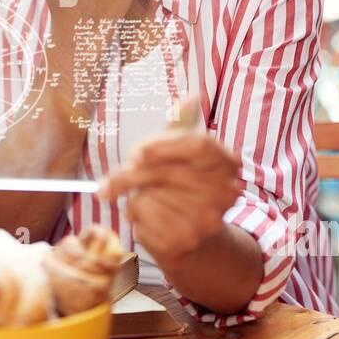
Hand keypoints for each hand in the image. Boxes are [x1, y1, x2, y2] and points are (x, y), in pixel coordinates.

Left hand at [100, 129, 242, 266]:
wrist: (196, 242)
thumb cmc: (184, 188)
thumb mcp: (185, 156)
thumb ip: (183, 126)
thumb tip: (191, 96)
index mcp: (228, 164)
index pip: (198, 145)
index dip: (165, 145)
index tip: (136, 151)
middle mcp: (225, 192)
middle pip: (168, 171)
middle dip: (133, 173)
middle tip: (111, 178)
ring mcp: (207, 219)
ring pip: (151, 194)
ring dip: (135, 194)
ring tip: (143, 198)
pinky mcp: (184, 241)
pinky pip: (144, 216)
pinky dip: (134, 213)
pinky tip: (143, 216)